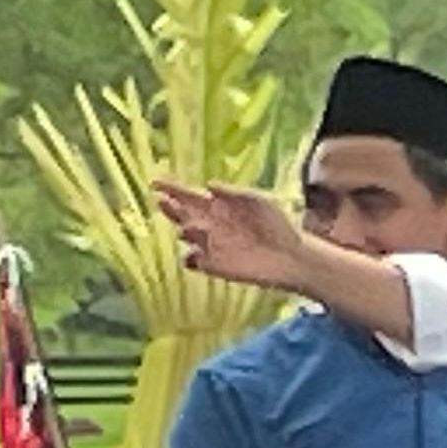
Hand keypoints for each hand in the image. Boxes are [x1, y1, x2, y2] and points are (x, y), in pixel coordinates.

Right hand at [156, 182, 314, 291]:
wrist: (291, 255)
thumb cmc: (277, 224)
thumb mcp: (258, 201)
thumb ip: (233, 193)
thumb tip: (208, 185)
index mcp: (218, 205)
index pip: (187, 194)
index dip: (170, 188)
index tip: (156, 182)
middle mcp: (210, 223)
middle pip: (180, 213)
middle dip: (170, 207)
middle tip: (163, 201)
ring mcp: (210, 245)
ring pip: (185, 234)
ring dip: (185, 229)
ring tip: (194, 227)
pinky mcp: (213, 265)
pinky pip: (191, 260)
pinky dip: (190, 256)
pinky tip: (197, 252)